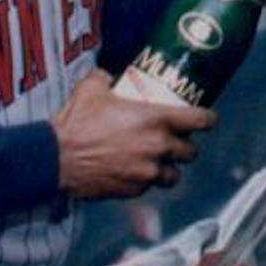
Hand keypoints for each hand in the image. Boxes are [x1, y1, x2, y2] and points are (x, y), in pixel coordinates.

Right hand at [50, 69, 215, 198]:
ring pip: (174, 175)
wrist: (57, 157)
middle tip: (177, 142)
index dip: (208, 119)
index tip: (207, 119)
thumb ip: (105, 78)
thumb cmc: (77, 122)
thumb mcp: (92, 88)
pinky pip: (149, 186)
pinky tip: (136, 173)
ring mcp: (147, 171)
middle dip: (186, 147)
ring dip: (170, 168)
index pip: (199, 120)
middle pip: (191, 152)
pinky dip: (146, 181)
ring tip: (160, 163)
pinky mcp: (134, 190)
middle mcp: (158, 146)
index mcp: (157, 119)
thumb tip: (107, 75)